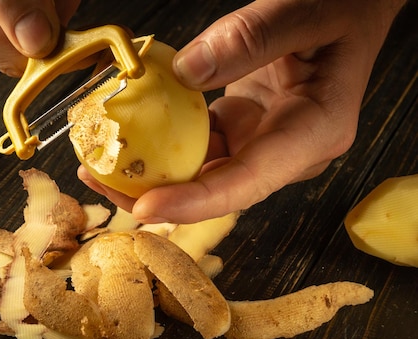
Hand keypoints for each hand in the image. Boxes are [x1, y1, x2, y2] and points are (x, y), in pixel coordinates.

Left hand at [79, 0, 406, 223]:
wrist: (351, 9)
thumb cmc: (340, 9)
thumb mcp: (302, 12)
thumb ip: (251, 39)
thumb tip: (187, 71)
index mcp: (315, 131)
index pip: (249, 181)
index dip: (196, 202)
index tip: (146, 207)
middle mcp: (288, 150)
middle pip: (217, 190)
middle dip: (156, 196)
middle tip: (100, 180)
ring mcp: (263, 143)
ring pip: (201, 174)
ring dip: (150, 173)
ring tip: (98, 162)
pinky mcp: (243, 130)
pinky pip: (197, 147)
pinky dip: (161, 145)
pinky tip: (129, 137)